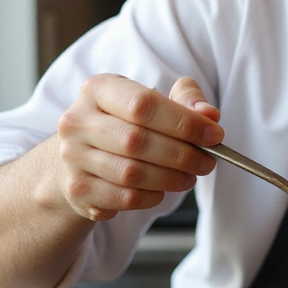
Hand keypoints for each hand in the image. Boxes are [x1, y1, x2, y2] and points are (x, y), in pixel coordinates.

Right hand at [55, 74, 224, 220]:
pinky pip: (124, 198)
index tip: (214, 135)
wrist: (81, 158)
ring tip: (189, 176)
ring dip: (170, 178)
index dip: (184, 122)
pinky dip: (152, 196)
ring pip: (131, 174)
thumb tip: (209, 115)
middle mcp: (77, 122)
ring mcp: (72, 158)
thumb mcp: (155, 102)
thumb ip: (186, 101)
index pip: (144, 104)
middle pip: (137, 141)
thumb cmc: (127, 124)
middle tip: (207, 161)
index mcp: (98, 90)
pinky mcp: (77, 190)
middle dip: (182, 154)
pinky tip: (162, 189)